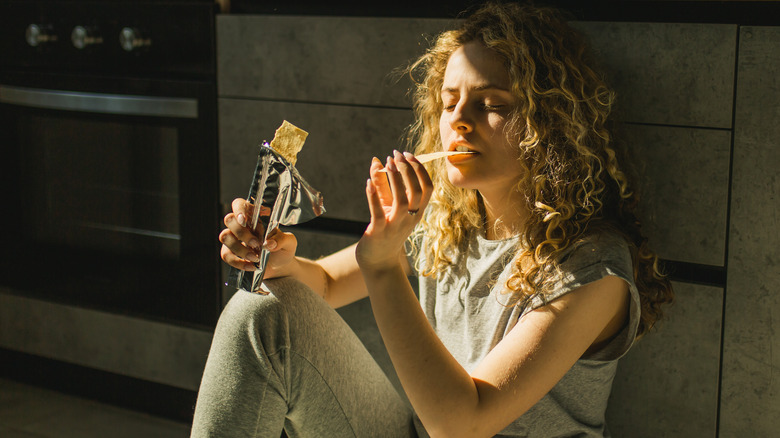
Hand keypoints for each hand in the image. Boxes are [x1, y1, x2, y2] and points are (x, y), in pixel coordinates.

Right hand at [219, 198, 297, 277]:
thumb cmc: (282, 249)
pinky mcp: (232, 253)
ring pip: (224, 236)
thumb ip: (282, 240)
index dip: (239, 209)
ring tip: (255, 258)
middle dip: (241, 232)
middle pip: (229, 219)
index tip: (244, 220)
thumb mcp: (289, 242)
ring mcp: (235, 239)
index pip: (240, 204)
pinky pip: (225, 254)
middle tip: (256, 243)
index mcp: (256, 217)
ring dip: (239, 248)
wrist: (280, 266)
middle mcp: (243, 226)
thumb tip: (269, 243)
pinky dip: (238, 262)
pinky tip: (251, 266)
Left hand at [356, 150, 432, 271]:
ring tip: (387, 164)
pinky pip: (378, 214)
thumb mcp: (387, 204)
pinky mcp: (379, 232)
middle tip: (395, 155)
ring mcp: (395, 226)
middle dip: (408, 169)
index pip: (427, 187)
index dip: (420, 169)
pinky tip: (368, 183)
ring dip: (395, 180)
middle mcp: (410, 218)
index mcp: (417, 211)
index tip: (407, 154)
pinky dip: (373, 197)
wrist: (378, 260)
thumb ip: (382, 183)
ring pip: (402, 201)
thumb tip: (376, 160)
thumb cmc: (385, 228)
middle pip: (417, 191)